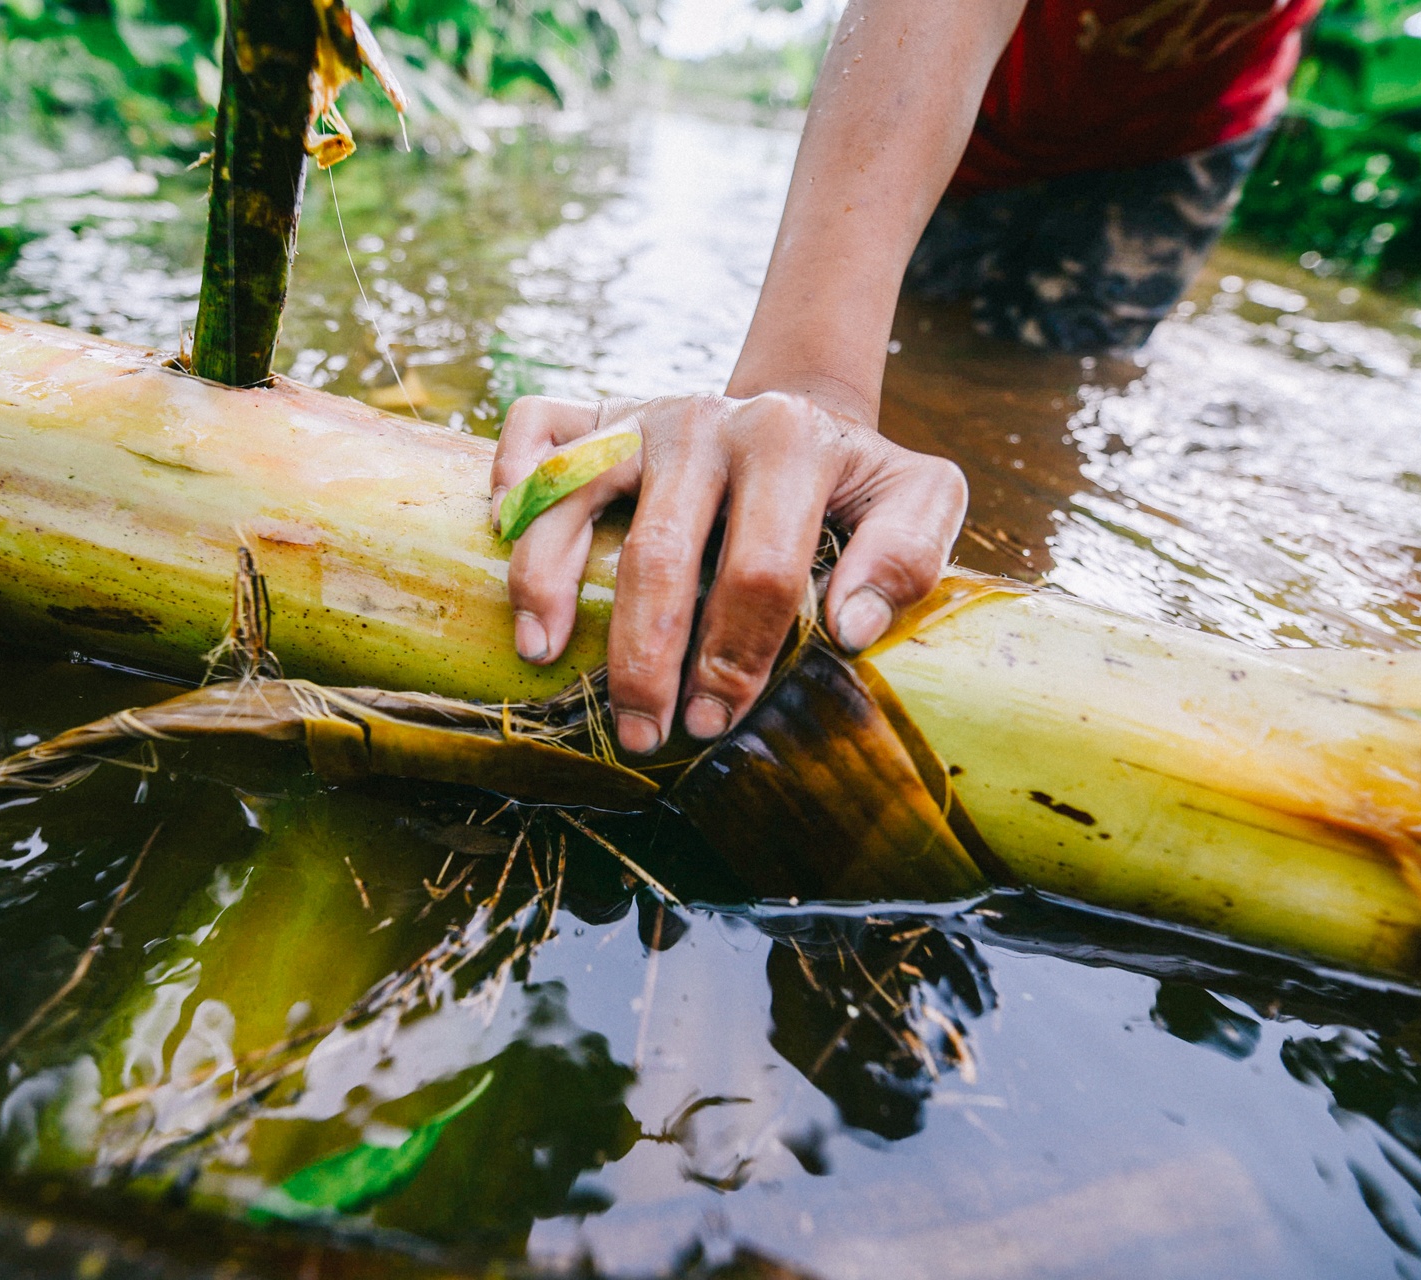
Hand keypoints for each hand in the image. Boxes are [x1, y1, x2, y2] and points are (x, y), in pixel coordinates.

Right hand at [491, 390, 965, 754]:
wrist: (798, 417)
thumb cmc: (852, 482)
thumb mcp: (918, 498)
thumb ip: (907, 553)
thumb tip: (850, 628)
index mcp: (790, 441)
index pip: (758, 569)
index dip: (737, 656)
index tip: (716, 722)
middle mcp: (707, 419)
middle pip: (661, 550)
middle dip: (646, 656)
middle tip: (641, 730)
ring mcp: (643, 413)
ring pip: (577, 496)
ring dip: (548, 582)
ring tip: (541, 656)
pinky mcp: (597, 410)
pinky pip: (534, 427)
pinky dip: (509, 477)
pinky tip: (501, 541)